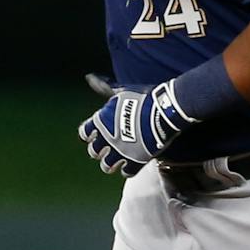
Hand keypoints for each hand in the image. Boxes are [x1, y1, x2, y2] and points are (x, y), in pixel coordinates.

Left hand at [77, 80, 193, 175]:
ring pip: (107, 166)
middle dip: (100, 150)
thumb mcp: (121, 91)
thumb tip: (89, 77)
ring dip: (111, 163)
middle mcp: (107, 138)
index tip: (97, 133)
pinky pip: (126, 172)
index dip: (90, 135)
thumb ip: (103, 88)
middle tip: (110, 147)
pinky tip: (133, 163)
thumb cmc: (143, 97)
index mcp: (100, 121)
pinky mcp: (136, 160)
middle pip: (94, 152)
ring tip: (119, 159)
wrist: (166, 109)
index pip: (84, 133)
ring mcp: (120, 151)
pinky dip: (128, 169)